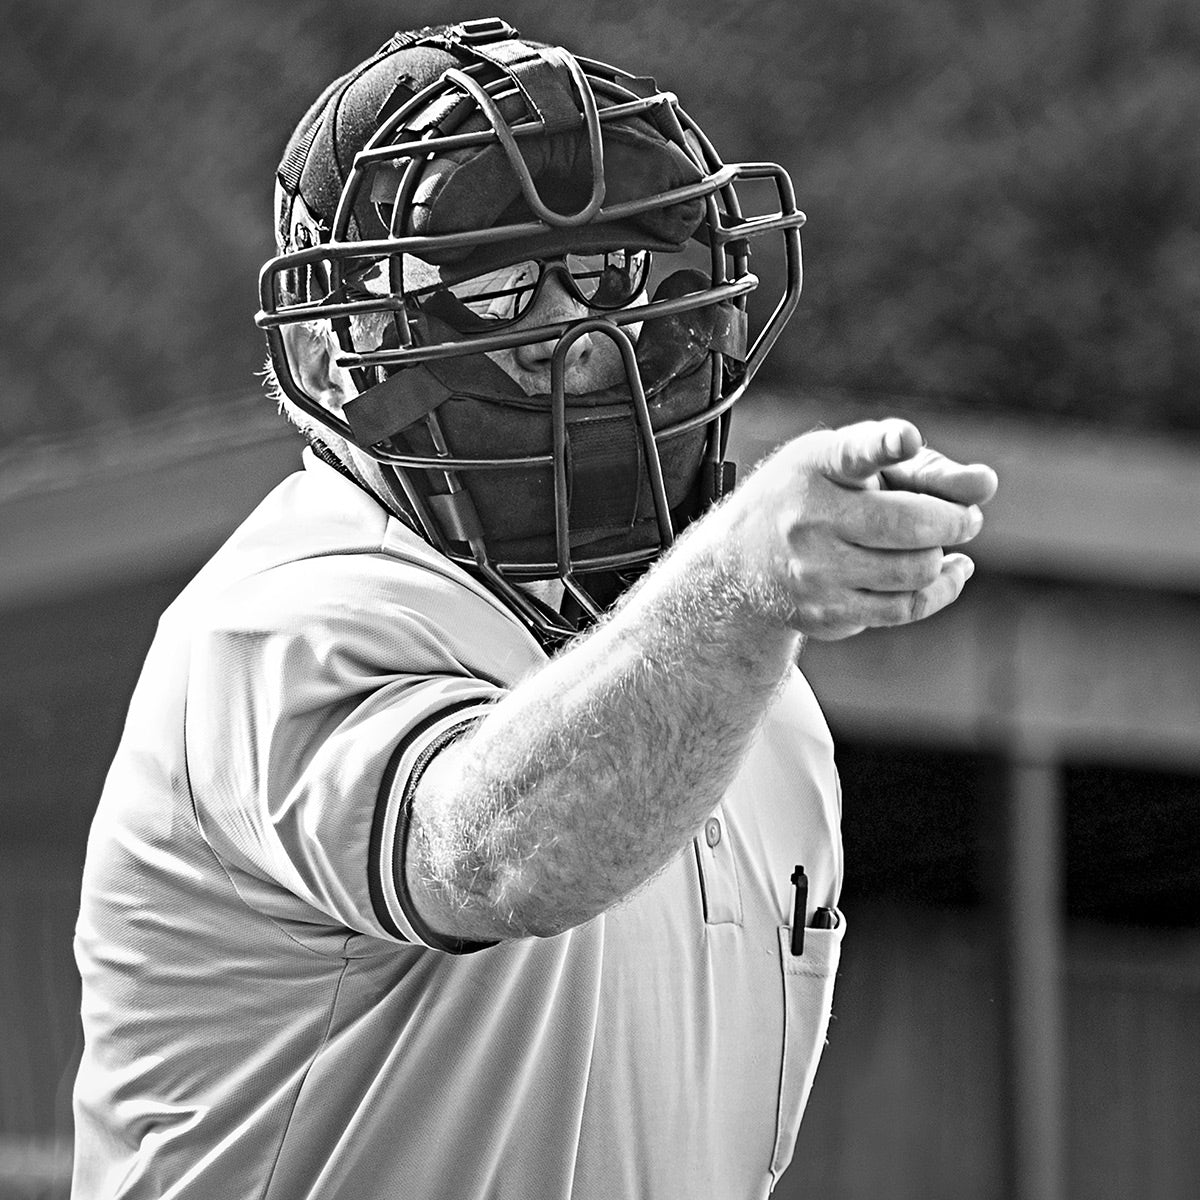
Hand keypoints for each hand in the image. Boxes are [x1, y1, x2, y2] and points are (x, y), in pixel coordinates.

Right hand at [723, 418, 997, 639]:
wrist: (741, 561)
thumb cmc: (816, 496)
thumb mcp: (853, 464)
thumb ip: (923, 467)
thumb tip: (987, 485)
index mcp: (818, 467)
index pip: (853, 453)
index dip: (884, 447)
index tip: (907, 439)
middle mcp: (810, 519)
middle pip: (908, 526)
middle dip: (955, 522)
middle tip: (966, 518)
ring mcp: (815, 572)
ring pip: (914, 572)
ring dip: (942, 557)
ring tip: (944, 544)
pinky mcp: (826, 613)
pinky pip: (906, 608)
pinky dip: (941, 588)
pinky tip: (950, 572)